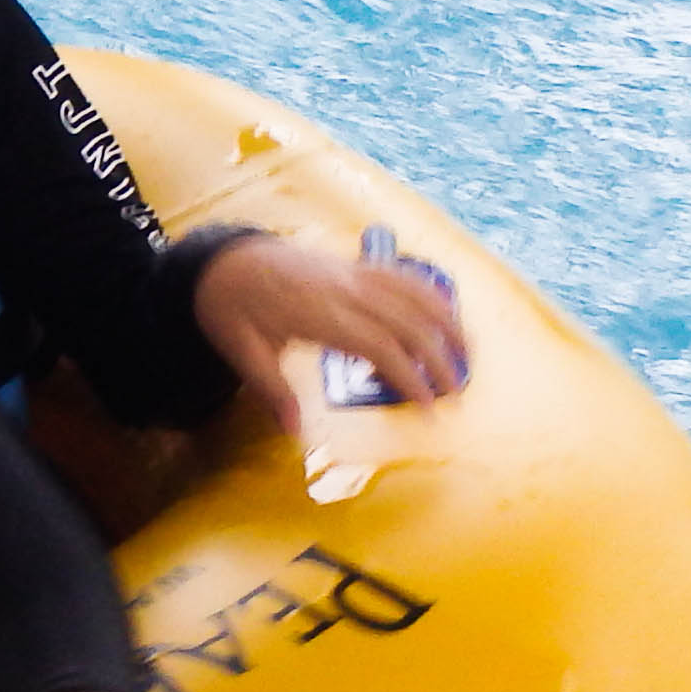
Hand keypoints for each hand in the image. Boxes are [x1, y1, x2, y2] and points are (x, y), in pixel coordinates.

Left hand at [192, 230, 467, 440]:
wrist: (222, 258)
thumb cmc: (230, 307)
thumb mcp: (240, 351)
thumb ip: (271, 390)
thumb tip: (293, 432)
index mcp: (318, 314)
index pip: (378, 345)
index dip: (408, 375)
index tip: (428, 407)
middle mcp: (344, 289)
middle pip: (406, 321)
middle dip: (438, 357)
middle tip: (457, 394)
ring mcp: (353, 273)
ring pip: (413, 293)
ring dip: (445, 322)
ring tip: (468, 355)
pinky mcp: (354, 266)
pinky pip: (402, 274)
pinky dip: (430, 294)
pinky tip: (446, 315)